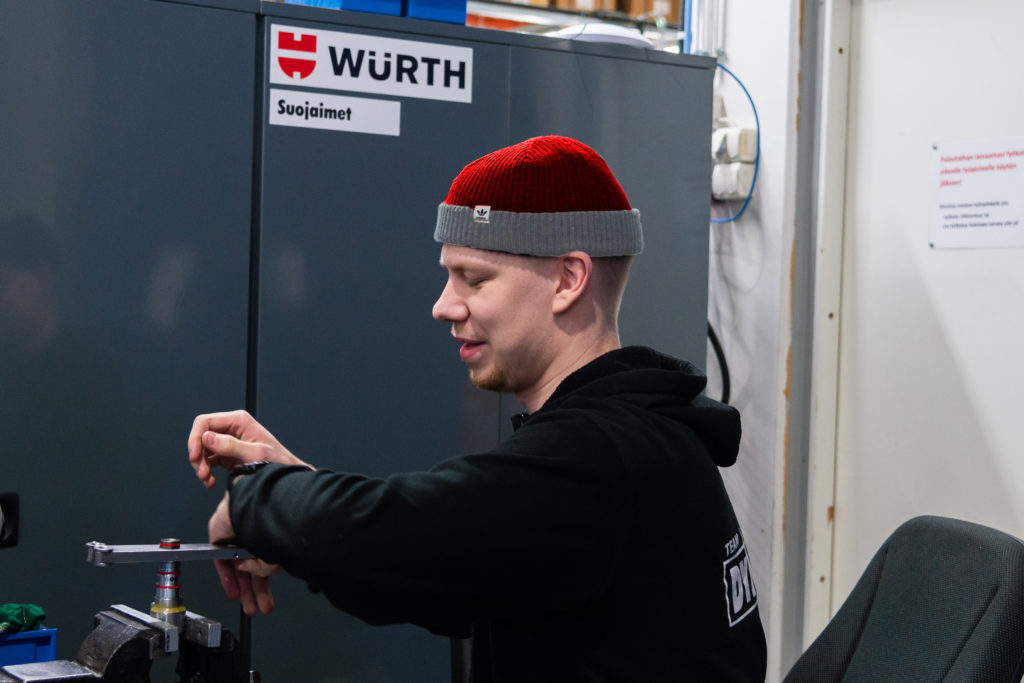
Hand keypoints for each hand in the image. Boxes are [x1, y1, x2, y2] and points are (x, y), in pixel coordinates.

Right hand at [187, 409, 310, 487]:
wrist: (285, 474)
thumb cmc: (277, 461)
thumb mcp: (254, 453)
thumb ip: (230, 445)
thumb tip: (207, 437)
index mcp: (239, 421)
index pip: (205, 422)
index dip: (195, 438)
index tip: (194, 456)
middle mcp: (232, 428)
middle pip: (201, 436)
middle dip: (197, 455)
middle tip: (202, 472)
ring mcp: (228, 440)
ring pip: (202, 449)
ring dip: (200, 465)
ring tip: (207, 479)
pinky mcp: (227, 453)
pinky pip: (208, 459)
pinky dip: (206, 470)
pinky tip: (210, 480)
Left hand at [208, 494, 279, 614]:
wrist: (255, 505)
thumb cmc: (270, 520)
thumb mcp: (274, 553)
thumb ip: (265, 567)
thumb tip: (249, 570)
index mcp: (269, 537)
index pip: (267, 564)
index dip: (266, 584)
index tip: (268, 601)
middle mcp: (254, 538)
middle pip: (252, 570)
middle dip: (255, 591)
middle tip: (258, 606)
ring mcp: (237, 538)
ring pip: (238, 569)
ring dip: (243, 589)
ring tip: (248, 605)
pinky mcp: (220, 538)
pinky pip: (222, 562)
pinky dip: (227, 577)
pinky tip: (233, 590)